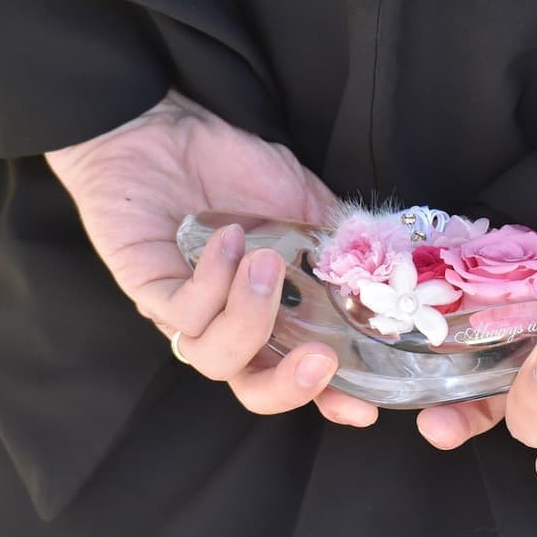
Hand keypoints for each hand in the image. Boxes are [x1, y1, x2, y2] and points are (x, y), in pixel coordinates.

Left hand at [43, 89, 378, 426]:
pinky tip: (229, 238)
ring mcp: (187, 312)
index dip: (331, 399)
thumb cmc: (234, 168)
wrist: (162, 129)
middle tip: (320, 360)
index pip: (298, 373)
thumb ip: (341, 241)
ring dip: (251, 315)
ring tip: (267, 261)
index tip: (363, 406)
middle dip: (290, 386)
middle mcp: (230, 323)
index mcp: (273, 312)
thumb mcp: (306, 203)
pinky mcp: (148, 289)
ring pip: (216, 358)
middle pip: (253, 390)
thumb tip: (388, 265)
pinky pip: (183, 312)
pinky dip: (213, 279)